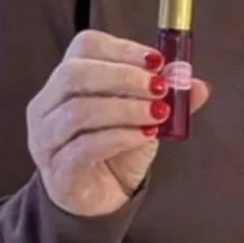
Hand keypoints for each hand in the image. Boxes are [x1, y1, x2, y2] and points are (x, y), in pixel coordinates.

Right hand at [27, 30, 210, 216]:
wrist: (101, 196)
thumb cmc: (117, 147)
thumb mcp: (148, 115)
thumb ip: (171, 98)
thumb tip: (196, 84)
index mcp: (68, 80)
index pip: (86, 46)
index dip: (123, 49)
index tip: (158, 61)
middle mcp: (48, 105)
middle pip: (75, 74)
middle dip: (124, 77)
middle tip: (159, 88)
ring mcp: (46, 138)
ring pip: (78, 110)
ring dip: (126, 108)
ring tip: (158, 114)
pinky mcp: (58, 170)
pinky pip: (84, 146)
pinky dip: (120, 137)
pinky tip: (144, 136)